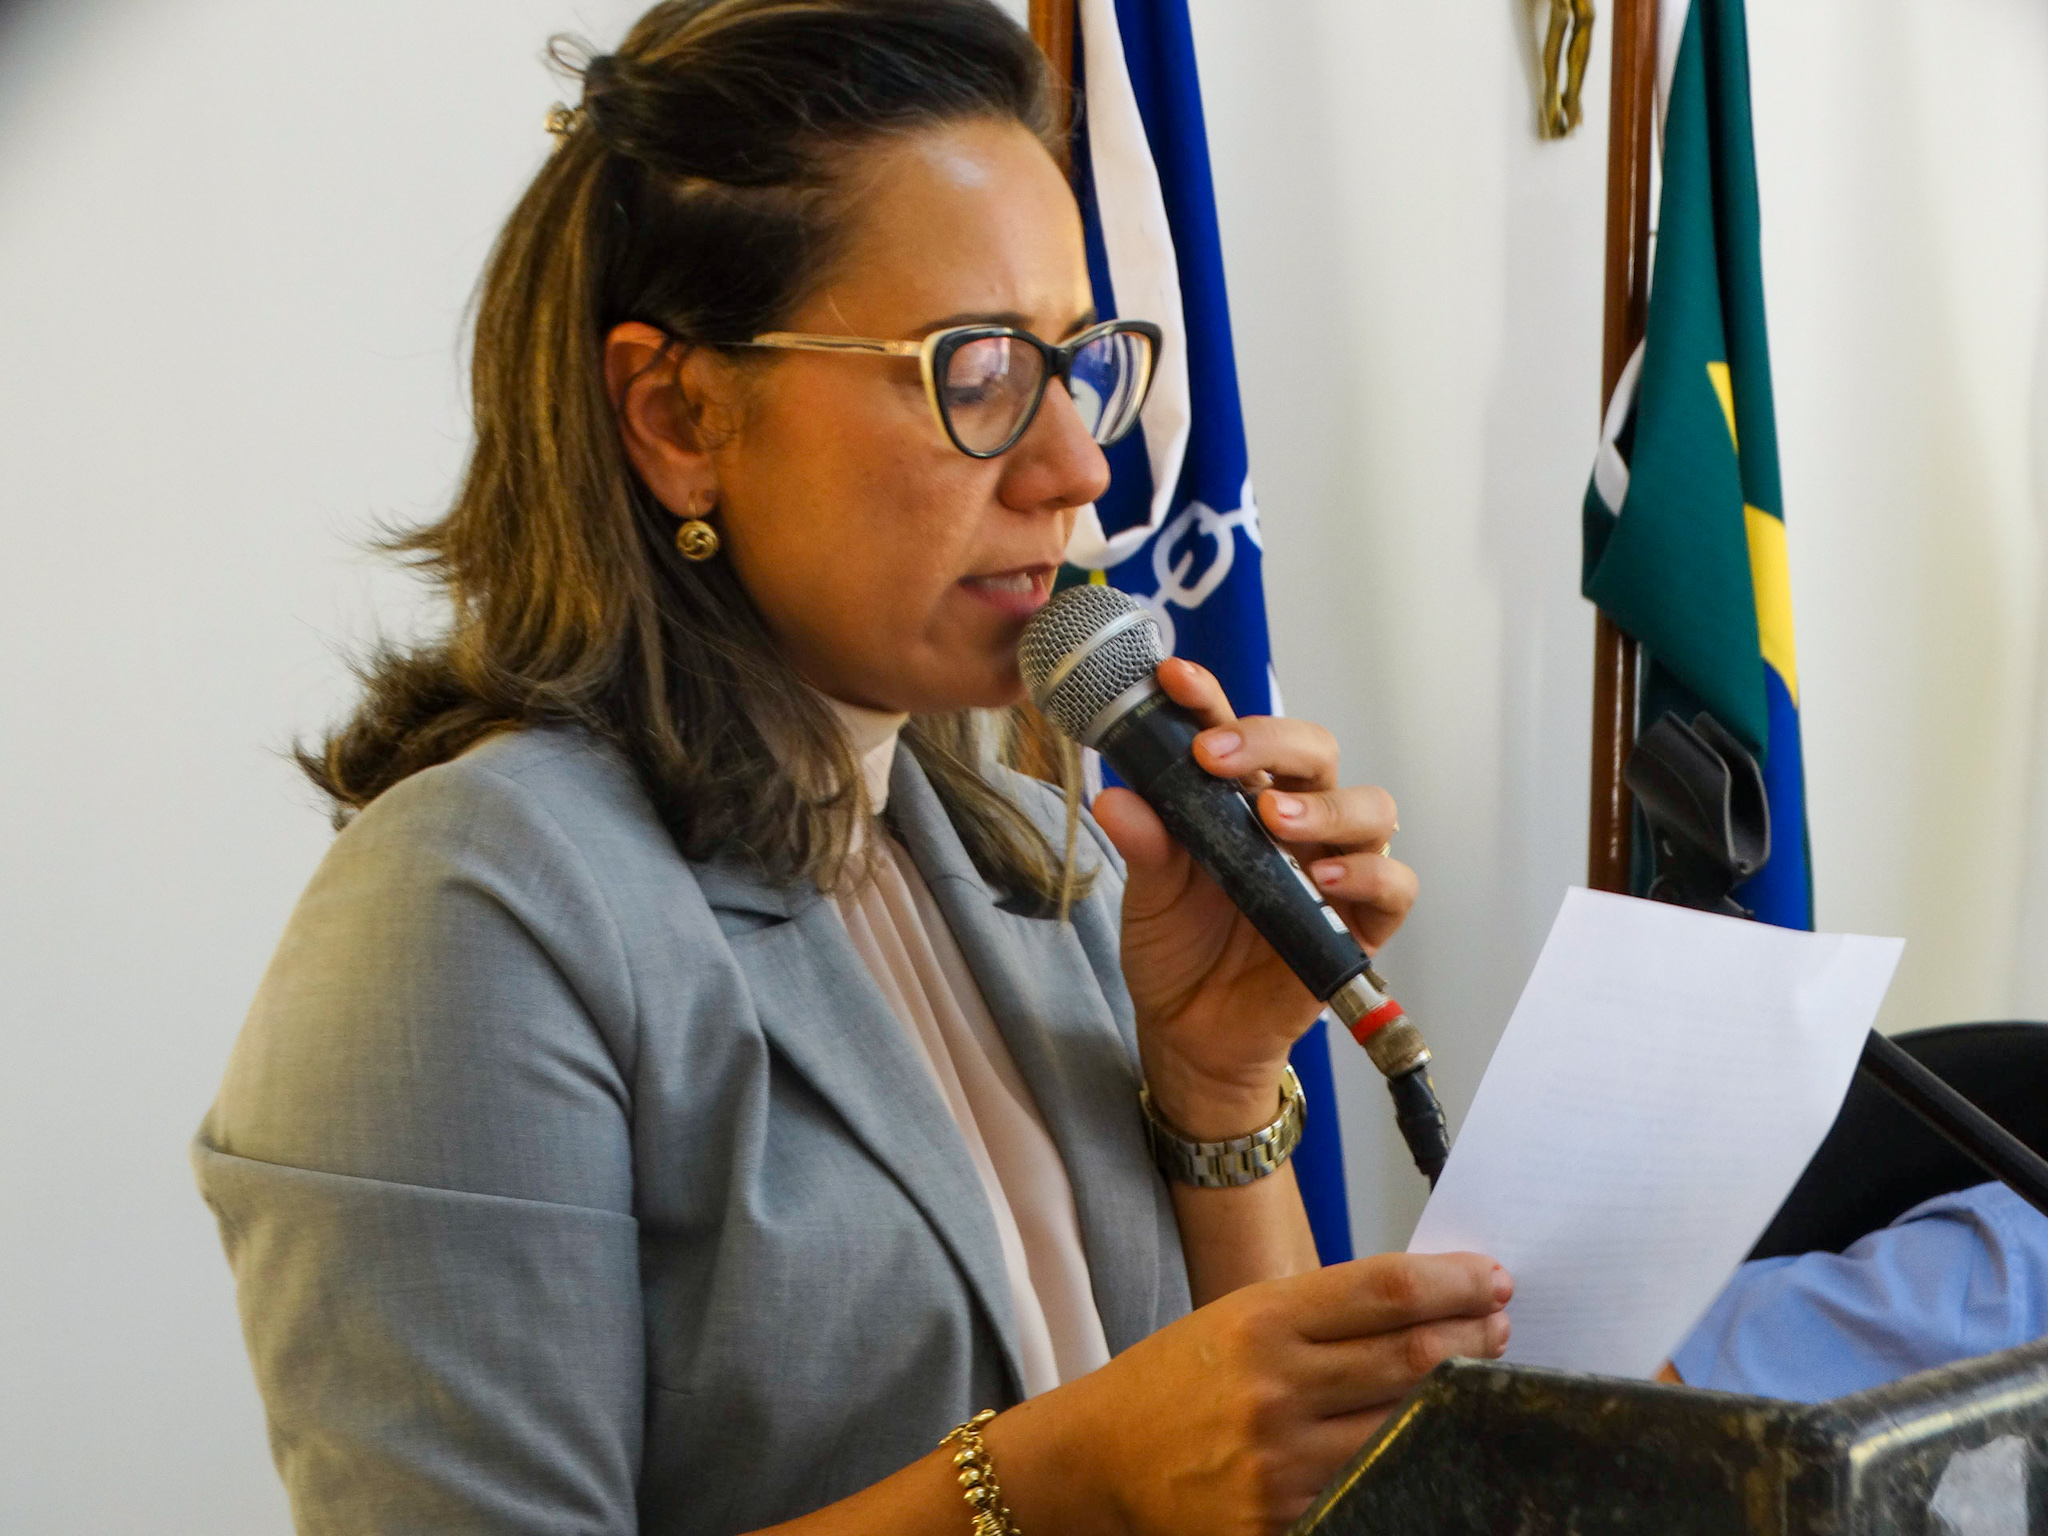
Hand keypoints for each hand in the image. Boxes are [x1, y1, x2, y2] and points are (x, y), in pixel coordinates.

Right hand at [994, 1251, 1510, 1535]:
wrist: (1097, 1463)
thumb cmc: (1172, 1383)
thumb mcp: (1235, 1322)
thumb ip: (1319, 1317)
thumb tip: (1421, 1305)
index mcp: (1259, 1322)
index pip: (1384, 1292)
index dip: (1453, 1283)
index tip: (1491, 1277)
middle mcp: (1275, 1389)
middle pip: (1411, 1357)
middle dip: (1474, 1338)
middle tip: (1501, 1323)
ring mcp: (1283, 1466)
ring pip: (1408, 1425)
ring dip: (1460, 1397)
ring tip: (1483, 1374)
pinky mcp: (1284, 1523)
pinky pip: (1375, 1486)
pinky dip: (1416, 1458)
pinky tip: (1438, 1440)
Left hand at [1091, 659, 1416, 1135]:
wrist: (1191, 1032)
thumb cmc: (1177, 949)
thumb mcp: (1146, 894)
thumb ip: (1142, 844)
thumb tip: (1115, 794)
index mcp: (1239, 798)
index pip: (1236, 731)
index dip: (1209, 697)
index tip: (1173, 679)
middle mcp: (1295, 820)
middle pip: (1315, 752)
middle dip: (1271, 740)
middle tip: (1217, 755)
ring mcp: (1333, 867)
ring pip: (1369, 808)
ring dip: (1324, 805)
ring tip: (1273, 821)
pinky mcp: (1360, 923)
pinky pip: (1392, 884)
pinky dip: (1365, 872)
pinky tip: (1321, 876)